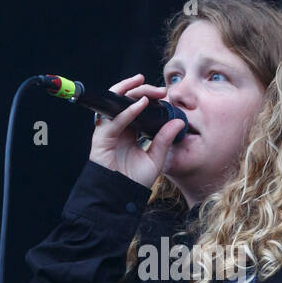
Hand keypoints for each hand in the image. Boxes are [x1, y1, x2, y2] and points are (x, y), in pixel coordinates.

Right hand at [88, 73, 185, 188]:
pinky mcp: (102, 138)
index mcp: (129, 130)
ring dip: (129, 91)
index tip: (163, 93)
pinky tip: (141, 105)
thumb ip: (165, 140)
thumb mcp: (156, 158)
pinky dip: (127, 111)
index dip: (147, 96)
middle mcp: (118, 128)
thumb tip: (179, 122)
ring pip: (114, 102)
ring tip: (144, 85)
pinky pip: (114, 120)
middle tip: (159, 89)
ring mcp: (108, 131)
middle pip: (124, 99)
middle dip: (140, 89)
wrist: (121, 197)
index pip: (135, 106)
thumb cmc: (135, 181)